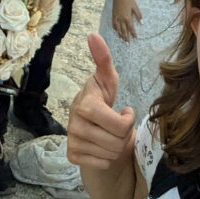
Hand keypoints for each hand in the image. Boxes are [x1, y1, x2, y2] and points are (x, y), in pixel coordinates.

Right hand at [68, 33, 134, 169]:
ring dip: (115, 146)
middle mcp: (75, 124)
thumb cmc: (101, 98)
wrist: (87, 123)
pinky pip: (102, 164)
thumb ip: (103, 58)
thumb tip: (93, 34)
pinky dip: (106, 157)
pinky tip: (100, 145)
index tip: (124, 111)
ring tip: (109, 134)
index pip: (120, 125)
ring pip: (111, 155)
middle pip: (118, 142)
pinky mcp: (72, 156)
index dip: (127, 120)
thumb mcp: (108, 79)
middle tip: (116, 125)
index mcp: (85, 105)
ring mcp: (72, 141)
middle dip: (123, 135)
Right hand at [112, 0, 141, 41]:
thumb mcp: (135, 7)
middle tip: (127, 43)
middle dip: (126, 37)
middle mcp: (122, 19)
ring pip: (118, 29)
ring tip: (122, 39)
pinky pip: (113, 24)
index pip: (131, 28)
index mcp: (128, 18)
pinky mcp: (113, 15)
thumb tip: (142, 23)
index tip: (135, 38)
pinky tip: (116, 31)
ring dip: (120, 35)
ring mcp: (116, 18)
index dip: (133, 34)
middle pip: (124, 31)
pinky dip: (115, 29)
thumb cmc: (128, 0)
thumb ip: (138, 15)